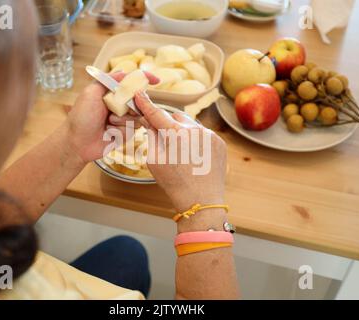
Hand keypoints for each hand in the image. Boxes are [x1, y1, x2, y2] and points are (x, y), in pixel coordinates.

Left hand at [66, 72, 158, 163]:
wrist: (77, 142)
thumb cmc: (81, 117)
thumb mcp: (91, 92)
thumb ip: (109, 80)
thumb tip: (125, 71)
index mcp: (112, 92)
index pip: (132, 82)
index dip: (145, 79)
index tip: (156, 80)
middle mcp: (120, 104)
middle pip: (140, 99)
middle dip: (132, 103)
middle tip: (122, 107)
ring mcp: (124, 119)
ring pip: (139, 115)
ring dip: (123, 118)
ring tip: (108, 122)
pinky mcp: (126, 133)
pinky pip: (134, 129)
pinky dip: (122, 129)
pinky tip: (110, 132)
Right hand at [134, 91, 226, 212]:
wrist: (201, 201)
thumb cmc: (175, 184)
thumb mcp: (154, 161)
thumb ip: (151, 137)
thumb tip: (149, 121)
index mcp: (176, 134)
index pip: (157, 114)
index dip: (146, 104)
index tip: (139, 94)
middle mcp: (195, 130)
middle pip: (175, 116)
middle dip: (168, 124)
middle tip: (165, 141)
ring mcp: (210, 135)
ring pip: (190, 124)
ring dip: (183, 133)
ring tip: (183, 155)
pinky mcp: (219, 142)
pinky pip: (203, 134)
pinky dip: (196, 141)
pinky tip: (194, 158)